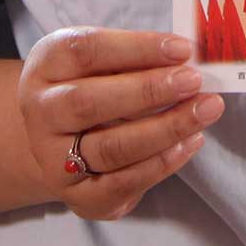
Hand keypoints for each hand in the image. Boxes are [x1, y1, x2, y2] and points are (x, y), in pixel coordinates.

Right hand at [18, 26, 224, 220]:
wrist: (61, 140)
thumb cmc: (93, 86)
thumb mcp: (102, 60)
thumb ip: (138, 57)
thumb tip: (188, 57)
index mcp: (45, 66)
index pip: (85, 51)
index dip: (136, 48)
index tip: (182, 49)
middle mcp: (41, 113)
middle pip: (88, 102)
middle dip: (148, 91)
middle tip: (193, 81)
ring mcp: (54, 159)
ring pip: (110, 147)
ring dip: (165, 129)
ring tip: (204, 110)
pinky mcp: (79, 197)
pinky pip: (122, 183)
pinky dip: (162, 163)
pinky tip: (191, 142)